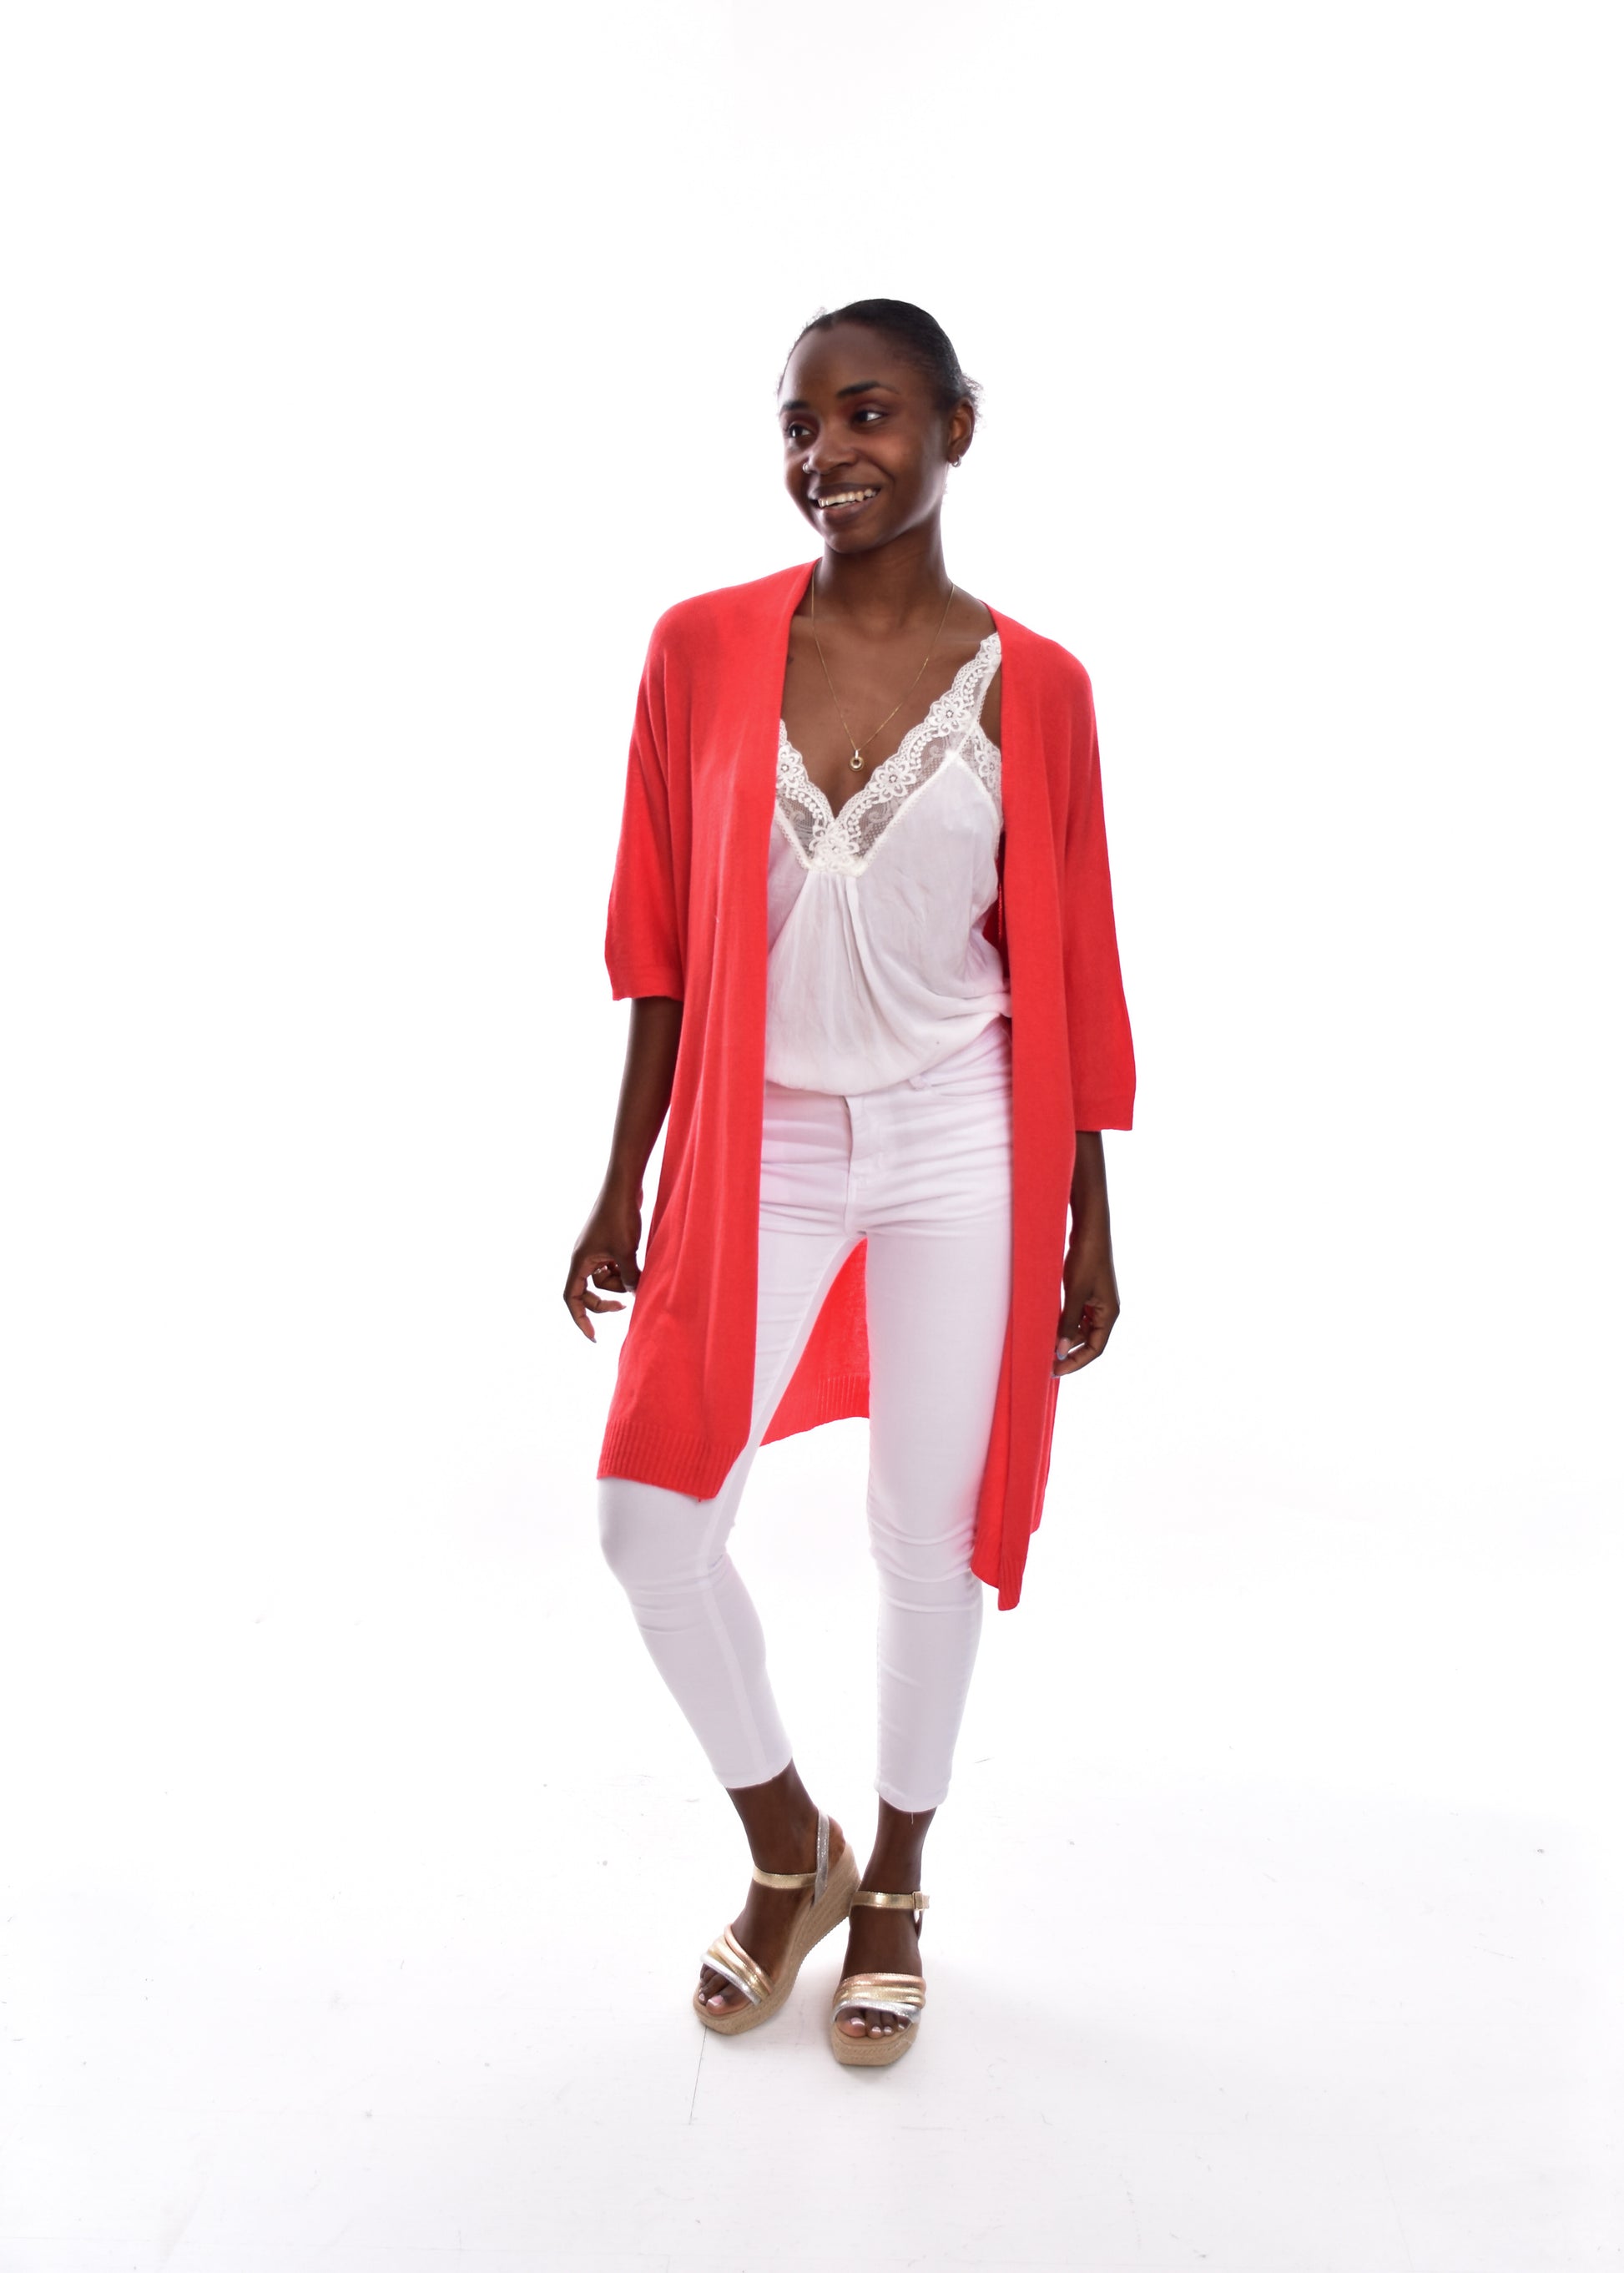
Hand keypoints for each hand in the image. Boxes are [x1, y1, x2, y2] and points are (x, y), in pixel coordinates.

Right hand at [564, 1188, 642, 1342]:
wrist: (624, 1186)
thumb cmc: (621, 1217)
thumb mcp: (626, 1253)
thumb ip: (629, 1278)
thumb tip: (634, 1296)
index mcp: (580, 1261)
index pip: (572, 1298)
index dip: (580, 1319)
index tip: (594, 1336)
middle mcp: (583, 1257)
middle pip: (588, 1292)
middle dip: (605, 1301)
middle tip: (625, 1307)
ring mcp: (594, 1250)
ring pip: (604, 1279)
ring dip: (619, 1281)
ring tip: (635, 1267)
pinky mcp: (606, 1243)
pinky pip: (611, 1266)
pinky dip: (622, 1269)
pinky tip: (635, 1259)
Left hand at [1053, 1232, 1118, 1376]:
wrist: (1090, 1230)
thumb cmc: (1086, 1259)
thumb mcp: (1075, 1294)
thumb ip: (1069, 1323)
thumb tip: (1060, 1351)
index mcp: (1109, 1314)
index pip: (1095, 1349)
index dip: (1076, 1362)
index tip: (1056, 1370)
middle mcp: (1105, 1311)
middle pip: (1089, 1342)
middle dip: (1069, 1352)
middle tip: (1046, 1361)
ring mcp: (1097, 1302)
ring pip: (1081, 1329)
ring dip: (1065, 1338)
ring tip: (1045, 1345)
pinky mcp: (1087, 1293)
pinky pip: (1077, 1316)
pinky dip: (1064, 1323)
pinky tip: (1049, 1326)